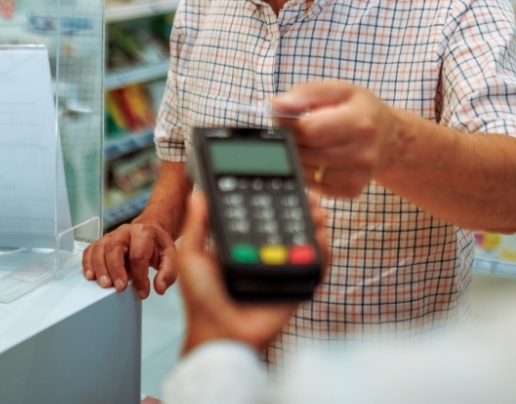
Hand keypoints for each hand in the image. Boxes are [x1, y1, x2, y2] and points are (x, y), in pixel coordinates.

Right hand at [82, 218, 177, 299]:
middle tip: (118, 287)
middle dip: (115, 269)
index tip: (142, 292)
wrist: (150, 230)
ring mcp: (111, 236)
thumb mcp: (171, 257)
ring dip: (99, 268)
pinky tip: (90, 275)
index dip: (139, 276)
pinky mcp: (102, 242)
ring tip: (103, 284)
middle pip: (114, 248)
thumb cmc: (157, 245)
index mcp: (143, 233)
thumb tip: (159, 288)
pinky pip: (90, 250)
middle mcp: (124, 232)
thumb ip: (168, 273)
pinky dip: (88, 263)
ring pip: (99, 248)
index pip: (138, 255)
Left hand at [177, 191, 329, 354]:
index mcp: (241, 245)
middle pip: (288, 225)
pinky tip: (321, 239)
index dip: (274, 199)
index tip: (282, 183)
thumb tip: (198, 193)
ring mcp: (280, 270)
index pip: (261, 216)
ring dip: (314, 224)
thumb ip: (197, 225)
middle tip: (308, 197)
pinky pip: (314, 268)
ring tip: (317, 213)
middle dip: (301, 208)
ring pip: (304, 242)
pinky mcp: (294, 286)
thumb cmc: (202, 299)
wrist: (220, 332)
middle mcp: (263, 255)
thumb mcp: (192, 255)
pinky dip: (322, 253)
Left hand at [273, 81, 399, 199]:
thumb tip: (276, 105)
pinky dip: (306, 173)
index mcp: (360, 122)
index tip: (279, 118)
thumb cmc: (361, 110)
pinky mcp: (352, 191)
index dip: (287, 125)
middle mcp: (364, 152)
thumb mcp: (339, 91)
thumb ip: (306, 94)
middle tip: (289, 131)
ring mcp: (359, 176)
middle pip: (306, 153)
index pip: (310, 130)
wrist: (391, 139)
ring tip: (302, 143)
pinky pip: (315, 186)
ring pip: (306, 171)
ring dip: (295, 157)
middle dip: (290, 141)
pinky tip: (313, 159)